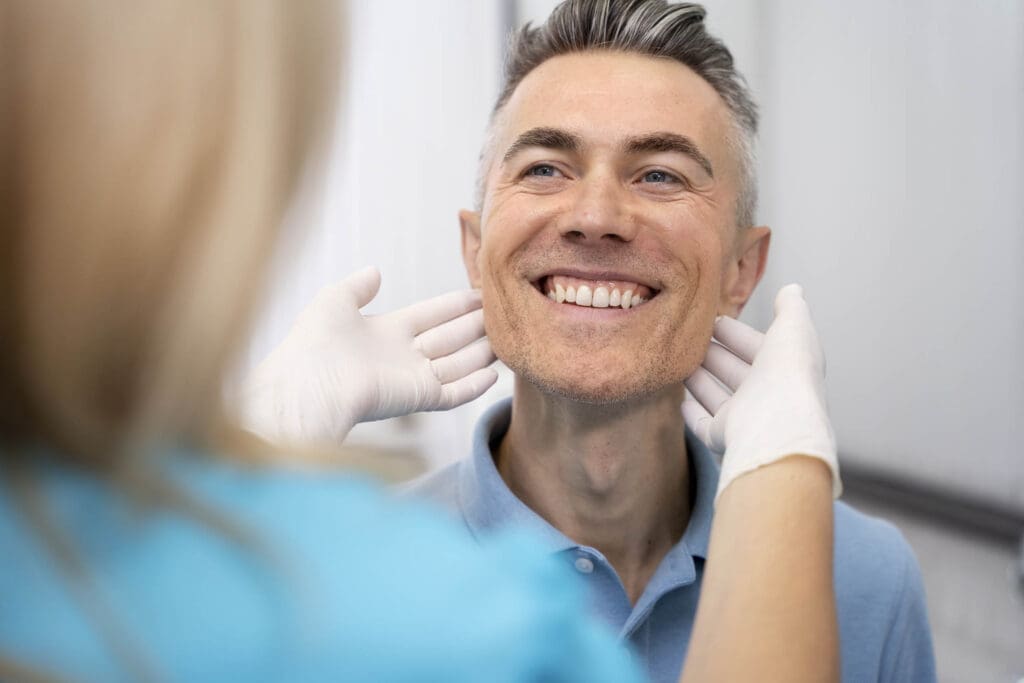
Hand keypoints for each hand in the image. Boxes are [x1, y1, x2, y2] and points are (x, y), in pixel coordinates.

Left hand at [238, 267, 497, 444]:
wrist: (309, 384)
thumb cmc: (314, 343)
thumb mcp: (335, 300)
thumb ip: (358, 286)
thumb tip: (375, 271)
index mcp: (384, 331)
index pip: (430, 314)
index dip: (454, 304)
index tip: (480, 292)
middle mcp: (402, 354)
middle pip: (449, 337)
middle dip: (476, 324)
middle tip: (504, 309)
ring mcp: (412, 378)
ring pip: (457, 363)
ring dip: (483, 351)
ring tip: (509, 337)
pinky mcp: (418, 398)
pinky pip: (454, 393)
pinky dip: (474, 385)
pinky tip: (494, 373)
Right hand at [682, 284, 840, 501]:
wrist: (777, 426)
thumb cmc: (787, 374)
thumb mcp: (793, 329)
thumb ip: (791, 308)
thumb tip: (793, 288)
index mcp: (784, 369)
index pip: (757, 347)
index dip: (736, 333)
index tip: (712, 320)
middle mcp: (766, 396)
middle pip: (734, 371)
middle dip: (714, 353)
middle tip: (689, 338)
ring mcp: (744, 419)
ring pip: (717, 396)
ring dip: (699, 379)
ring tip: (676, 360)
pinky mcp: (724, 438)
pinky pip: (704, 425)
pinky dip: (693, 414)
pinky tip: (680, 402)